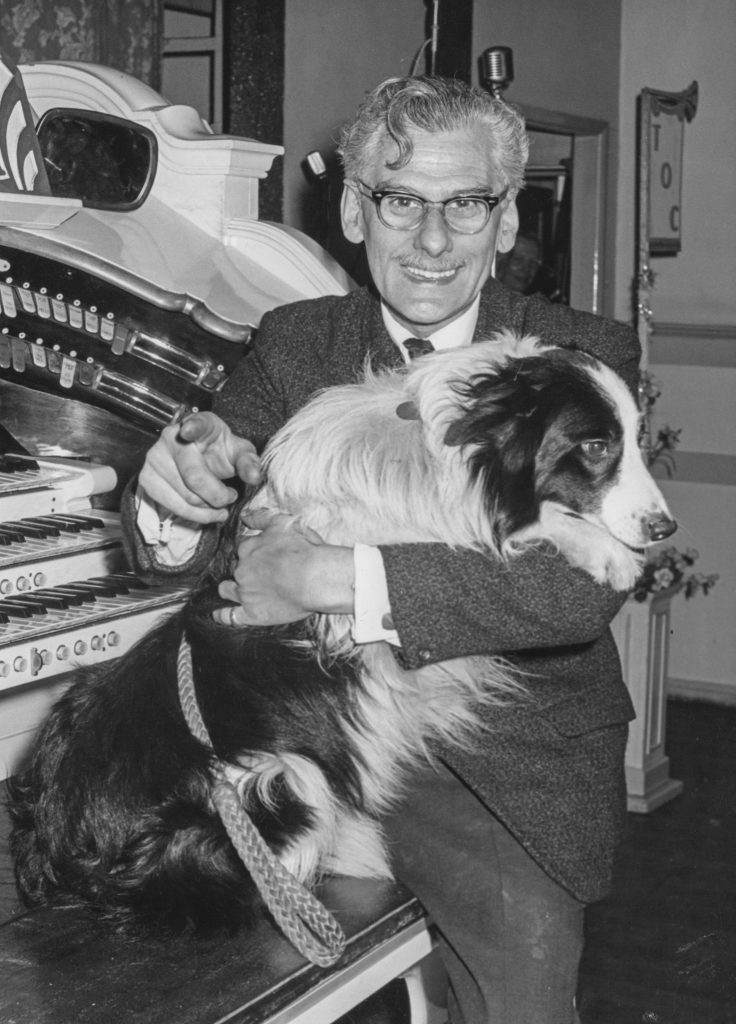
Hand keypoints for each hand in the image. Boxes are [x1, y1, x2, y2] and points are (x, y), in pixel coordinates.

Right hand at [138, 412, 261, 524]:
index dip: (192, 428)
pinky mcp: (147, 478)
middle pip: (194, 477)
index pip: (195, 425)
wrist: (199, 456)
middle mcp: (171, 437)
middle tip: (230, 496)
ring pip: (184, 496)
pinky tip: (204, 510)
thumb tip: (254, 477)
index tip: (188, 431)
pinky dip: (193, 515)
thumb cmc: (219, 452)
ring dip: (207, 509)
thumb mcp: (239, 453)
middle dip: (218, 496)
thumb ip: (249, 463)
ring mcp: (155, 457)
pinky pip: (172, 506)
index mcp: (199, 424)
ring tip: (219, 505)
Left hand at [214, 508, 354, 625]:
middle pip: (235, 568)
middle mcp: (242, 570)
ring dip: (229, 588)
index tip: (257, 553)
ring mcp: (245, 593)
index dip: (248, 550)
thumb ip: (261, 517)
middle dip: (242, 569)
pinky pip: (231, 616)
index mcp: (248, 548)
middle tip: (256, 572)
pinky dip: (223, 616)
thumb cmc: (304, 549)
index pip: (241, 547)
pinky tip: (218, 615)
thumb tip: (244, 515)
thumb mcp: (283, 523)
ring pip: (227, 590)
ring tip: (232, 590)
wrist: (316, 578)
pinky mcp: (252, 613)